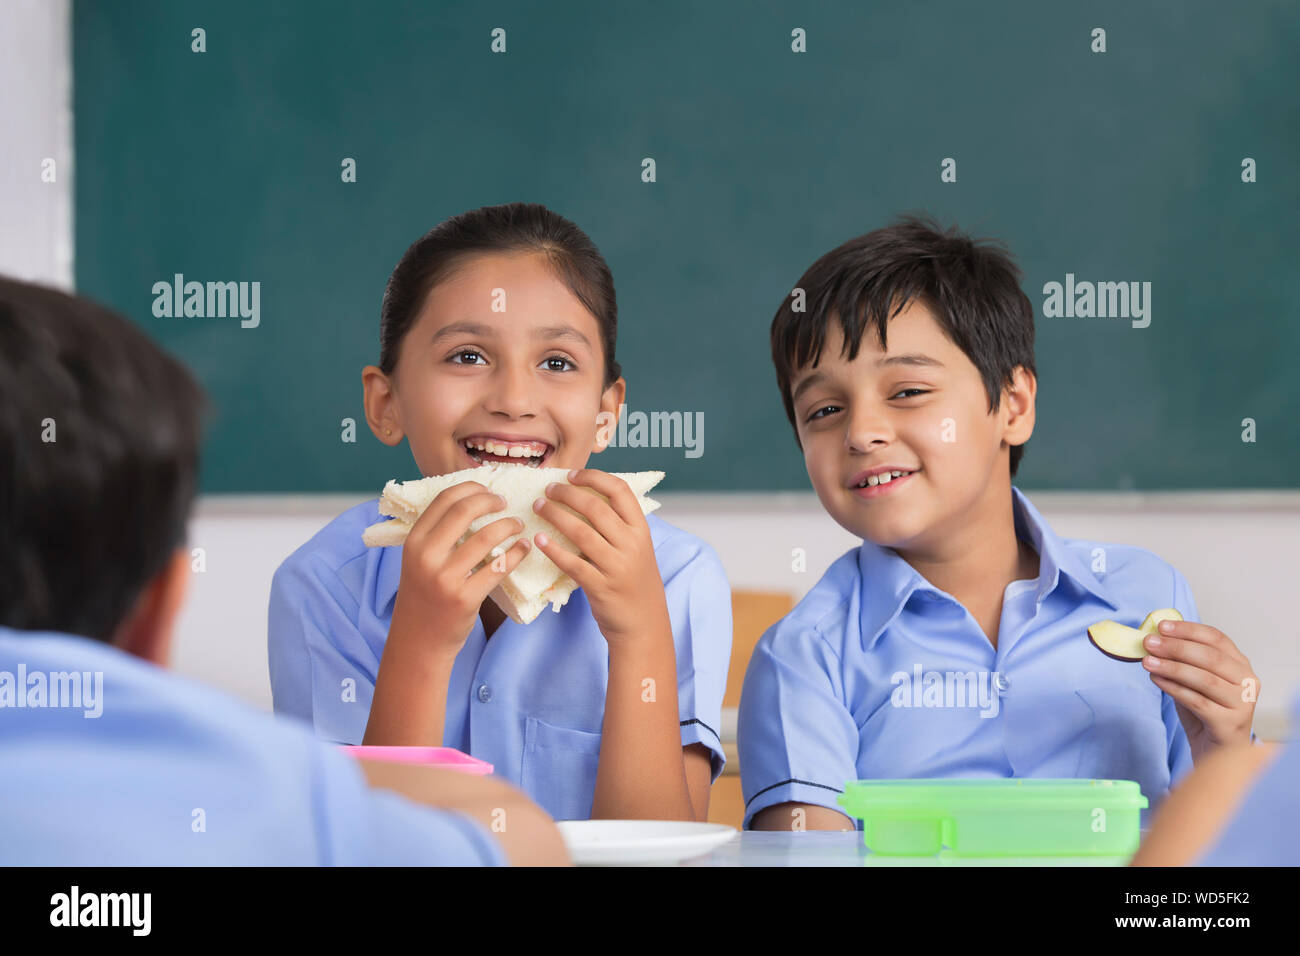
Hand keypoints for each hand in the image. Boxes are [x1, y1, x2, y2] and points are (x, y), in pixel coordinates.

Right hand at [391, 480, 530, 658]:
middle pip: (464, 510)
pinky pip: (498, 567)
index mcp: (414, 541)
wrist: (419, 640)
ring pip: (486, 537)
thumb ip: (438, 534)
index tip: (489, 490)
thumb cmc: (425, 594)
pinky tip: (523, 548)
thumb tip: (473, 500)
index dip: (471, 488)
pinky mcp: (465, 598)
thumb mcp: (419, 560)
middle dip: (490, 500)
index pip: (445, 499)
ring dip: (508, 525)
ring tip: (518, 525)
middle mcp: (426, 556)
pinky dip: (516, 553)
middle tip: (505, 503)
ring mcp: (445, 578)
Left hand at [529, 468, 669, 644]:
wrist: (644, 624)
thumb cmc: (635, 582)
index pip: (620, 491)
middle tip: (548, 489)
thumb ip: (618, 527)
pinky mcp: (601, 587)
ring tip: (538, 507)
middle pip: (595, 508)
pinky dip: (554, 549)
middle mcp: (631, 544)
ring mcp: (617, 566)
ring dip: (555, 515)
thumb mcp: (637, 549)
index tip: (572, 475)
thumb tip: (584, 498)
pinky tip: (539, 540)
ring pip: (581, 532)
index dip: (594, 477)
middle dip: (567, 494)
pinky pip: (572, 563)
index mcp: (641, 530)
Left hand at [1142, 620, 1258, 758]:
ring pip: (1205, 679)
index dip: (1188, 630)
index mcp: (1240, 664)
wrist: (1214, 746)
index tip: (1162, 626)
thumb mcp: (1194, 679)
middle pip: (1211, 657)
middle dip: (1176, 647)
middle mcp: (1248, 682)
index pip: (1217, 639)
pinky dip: (1174, 688)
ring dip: (1172, 667)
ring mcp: (1243, 703)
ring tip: (1147, 661)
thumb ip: (1182, 660)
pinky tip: (1156, 679)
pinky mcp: (1230, 723)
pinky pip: (1198, 702)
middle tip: (1149, 642)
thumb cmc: (1204, 710)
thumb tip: (1155, 638)